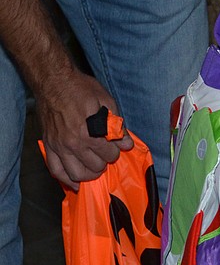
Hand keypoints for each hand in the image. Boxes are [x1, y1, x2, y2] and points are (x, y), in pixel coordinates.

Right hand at [37, 69, 132, 189]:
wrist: (52, 81)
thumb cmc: (81, 88)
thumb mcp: (106, 102)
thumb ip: (117, 125)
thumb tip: (127, 144)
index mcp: (88, 132)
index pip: (109, 154)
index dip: (115, 150)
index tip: (115, 145)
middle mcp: (72, 143)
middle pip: (95, 166)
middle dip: (104, 161)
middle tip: (105, 154)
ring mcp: (58, 146)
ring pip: (76, 174)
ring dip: (89, 174)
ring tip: (95, 168)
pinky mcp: (48, 146)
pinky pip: (56, 170)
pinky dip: (66, 180)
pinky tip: (75, 183)